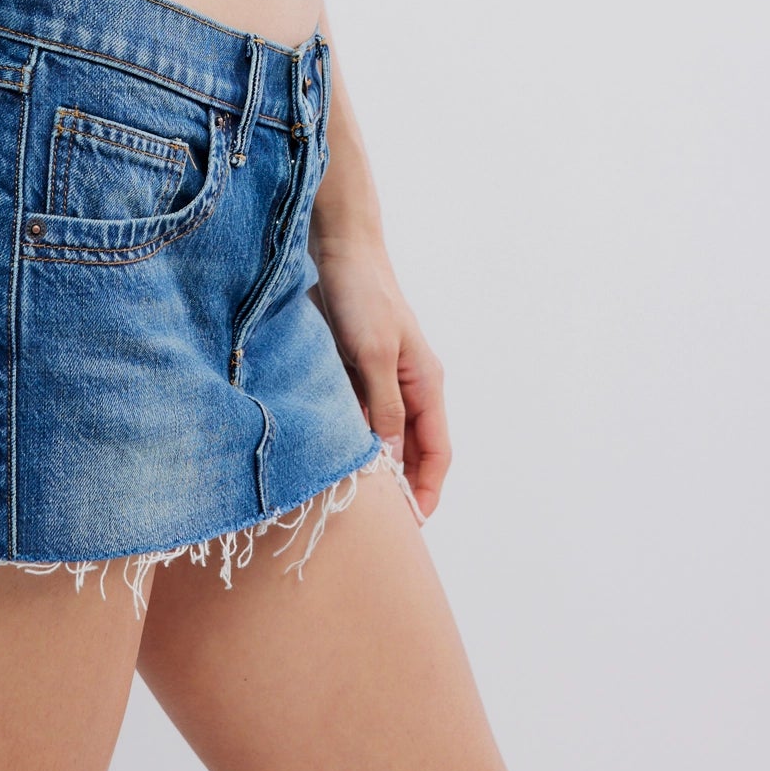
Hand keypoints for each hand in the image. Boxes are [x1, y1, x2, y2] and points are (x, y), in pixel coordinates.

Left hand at [309, 235, 449, 520]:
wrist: (338, 246)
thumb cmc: (361, 295)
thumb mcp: (373, 355)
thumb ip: (384, 407)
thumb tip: (390, 460)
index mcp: (426, 382)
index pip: (437, 450)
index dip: (427, 488)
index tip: (410, 524)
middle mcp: (409, 384)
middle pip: (413, 447)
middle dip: (400, 483)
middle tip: (378, 521)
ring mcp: (383, 376)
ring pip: (385, 432)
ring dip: (374, 460)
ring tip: (354, 495)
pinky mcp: (356, 367)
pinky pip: (360, 413)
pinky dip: (352, 435)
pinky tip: (332, 452)